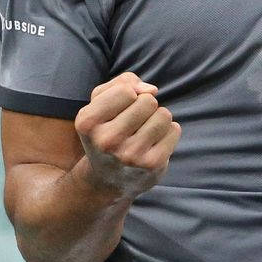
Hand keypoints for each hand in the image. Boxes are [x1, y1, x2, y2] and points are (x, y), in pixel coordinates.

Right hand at [74, 72, 180, 199]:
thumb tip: (152, 90)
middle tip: (134, 123)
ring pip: (163, 114)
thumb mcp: (101, 102)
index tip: (121, 109)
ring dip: (158, 119)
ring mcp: (129, 155)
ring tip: (144, 133)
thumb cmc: (108, 129)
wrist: (109, 178)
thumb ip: (123, 82)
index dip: (129, 94)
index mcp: (87, 122)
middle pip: (148, 101)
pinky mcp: (152, 165)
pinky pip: (174, 130)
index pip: (126, 90)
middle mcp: (106, 141)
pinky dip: (168, 132)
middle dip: (145, 106)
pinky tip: (153, 144)